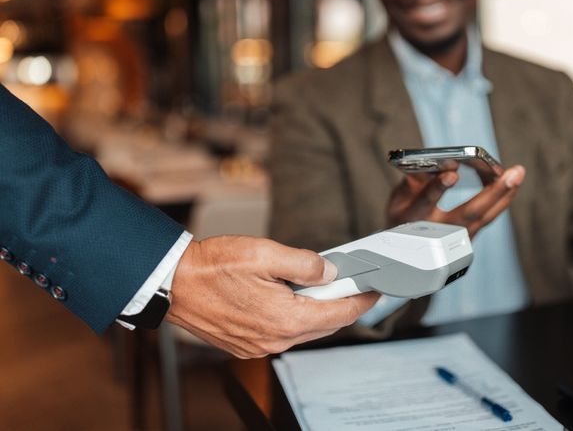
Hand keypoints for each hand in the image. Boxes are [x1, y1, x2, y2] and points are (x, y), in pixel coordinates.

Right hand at [166, 236, 378, 358]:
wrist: (172, 284)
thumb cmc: (212, 267)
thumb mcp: (266, 253)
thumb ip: (305, 263)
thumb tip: (329, 271)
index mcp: (285, 319)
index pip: (339, 314)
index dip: (361, 301)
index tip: (373, 292)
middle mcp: (274, 340)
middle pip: (324, 324)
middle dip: (340, 304)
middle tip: (348, 282)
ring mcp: (259, 346)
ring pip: (303, 330)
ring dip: (314, 310)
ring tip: (314, 285)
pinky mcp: (246, 346)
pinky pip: (281, 334)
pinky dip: (292, 317)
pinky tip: (287, 297)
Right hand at [386, 165, 524, 236]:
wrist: (407, 253)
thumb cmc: (403, 218)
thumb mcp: (398, 200)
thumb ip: (412, 181)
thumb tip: (436, 163)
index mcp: (414, 220)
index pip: (426, 201)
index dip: (439, 187)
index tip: (452, 172)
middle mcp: (439, 232)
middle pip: (469, 213)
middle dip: (493, 192)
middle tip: (512, 173)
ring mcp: (457, 238)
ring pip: (485, 216)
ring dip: (505, 194)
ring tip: (518, 172)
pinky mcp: (469, 237)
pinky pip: (489, 216)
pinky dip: (501, 199)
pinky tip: (511, 183)